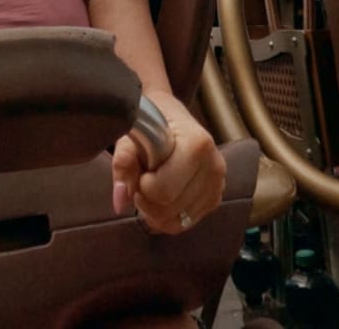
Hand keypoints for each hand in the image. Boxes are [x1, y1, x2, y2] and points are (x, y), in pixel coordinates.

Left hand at [110, 94, 225, 232]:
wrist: (172, 115)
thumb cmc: (151, 121)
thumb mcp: (132, 133)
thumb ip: (123, 164)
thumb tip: (120, 201)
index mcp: (197, 144)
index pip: (163, 190)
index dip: (142, 186)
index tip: (141, 170)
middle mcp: (214, 166)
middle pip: (169, 209)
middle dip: (147, 200)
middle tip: (142, 179)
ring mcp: (218, 184)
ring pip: (177, 222)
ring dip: (155, 211)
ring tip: (152, 187)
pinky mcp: (215, 198)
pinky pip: (184, 223)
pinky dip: (167, 216)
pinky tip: (162, 196)